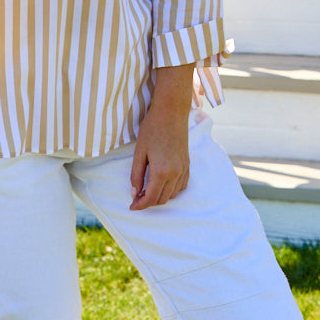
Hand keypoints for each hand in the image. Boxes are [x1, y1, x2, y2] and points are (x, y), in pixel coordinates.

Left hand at [129, 64, 193, 209]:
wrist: (171, 113)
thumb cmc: (152, 129)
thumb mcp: (139, 153)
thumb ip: (136, 175)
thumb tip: (134, 193)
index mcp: (162, 171)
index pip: (151, 198)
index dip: (140, 205)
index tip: (132, 206)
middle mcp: (175, 174)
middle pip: (162, 199)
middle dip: (148, 202)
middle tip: (136, 198)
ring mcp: (184, 169)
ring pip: (173, 195)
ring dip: (160, 197)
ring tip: (147, 191)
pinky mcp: (187, 165)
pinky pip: (182, 186)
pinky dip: (172, 190)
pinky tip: (162, 185)